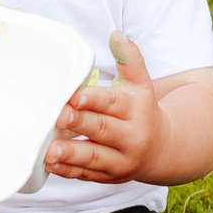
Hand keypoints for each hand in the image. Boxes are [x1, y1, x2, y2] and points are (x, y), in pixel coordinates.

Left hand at [46, 32, 162, 184]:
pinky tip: (51, 165)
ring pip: (95, 158)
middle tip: (58, 118)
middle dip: (79, 124)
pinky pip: (88, 175)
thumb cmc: (142, 111)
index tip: (75, 96)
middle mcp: (130, 136)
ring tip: (49, 152)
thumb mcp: (141, 84)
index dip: (94, 99)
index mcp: (135, 110)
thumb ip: (129, 60)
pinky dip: (69, 172)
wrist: (162, 149)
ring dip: (71, 155)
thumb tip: (117, 35)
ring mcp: (120, 160)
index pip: (114, 103)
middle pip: (103, 129)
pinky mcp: (109, 176)